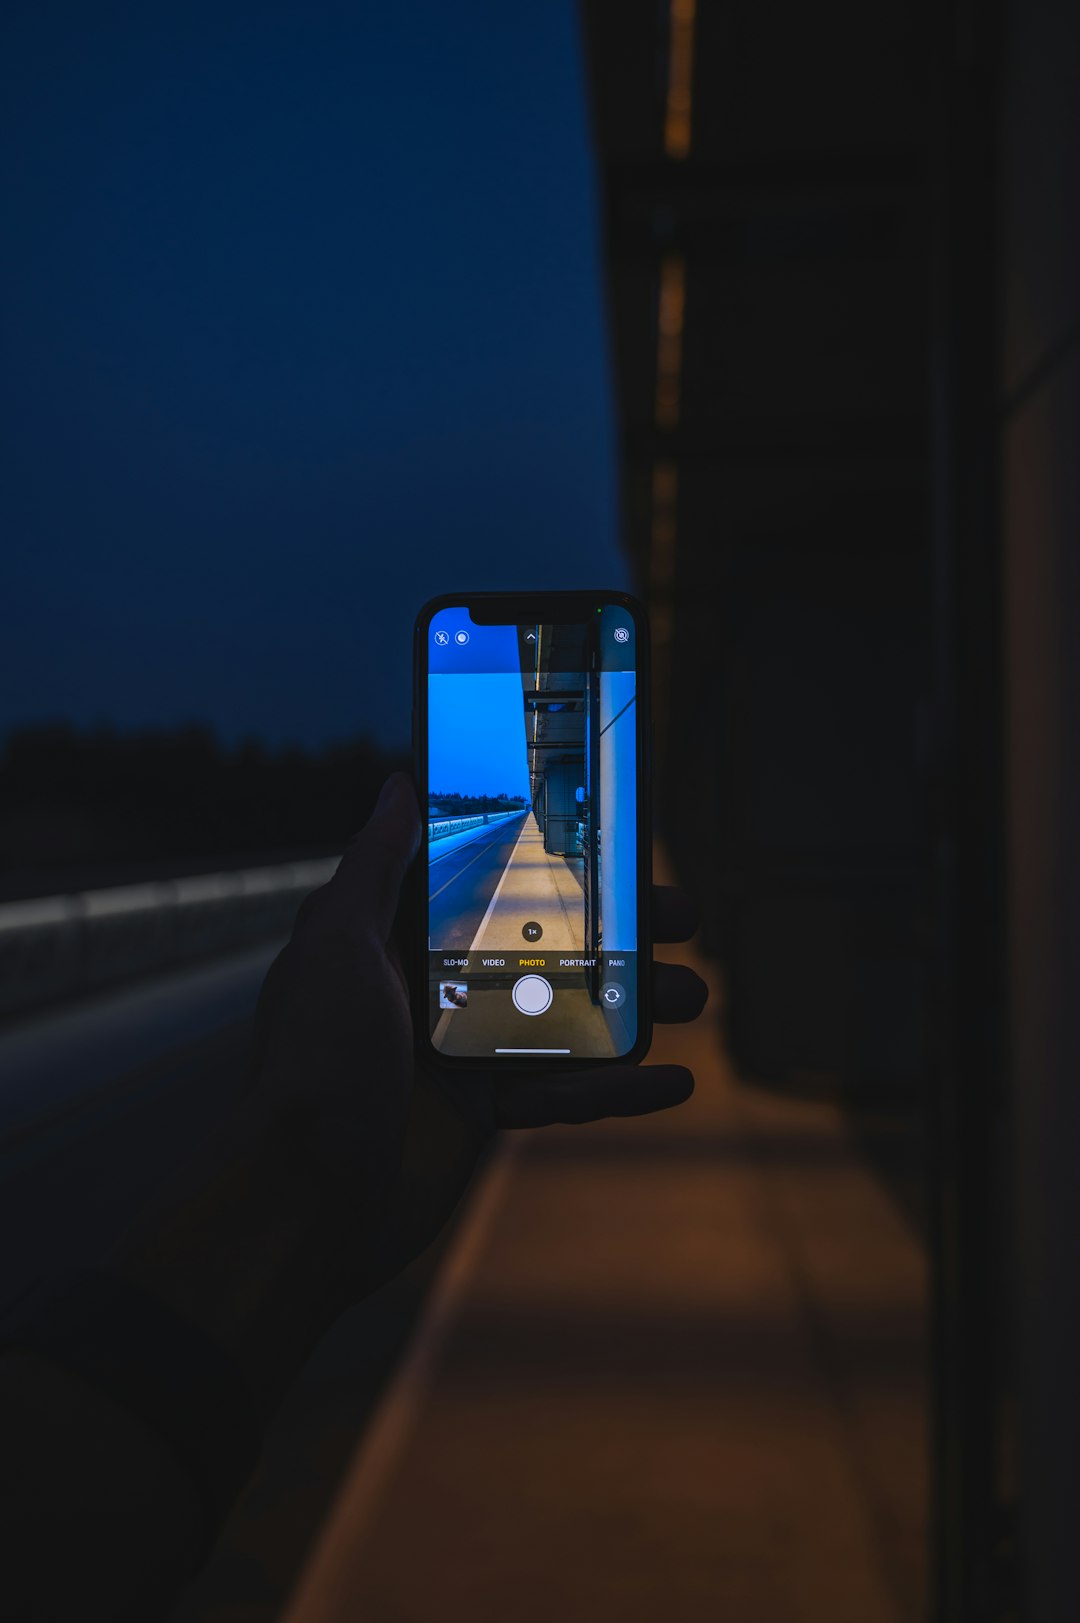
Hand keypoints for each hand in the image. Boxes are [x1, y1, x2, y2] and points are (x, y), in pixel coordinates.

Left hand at [249, 772, 707, 1309]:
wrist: (303, 1202)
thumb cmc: (311, 1064)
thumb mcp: (336, 945)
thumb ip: (374, 866)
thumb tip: (399, 784)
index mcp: (397, 936)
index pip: (486, 877)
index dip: (550, 856)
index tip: (610, 836)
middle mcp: (433, 984)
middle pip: (544, 941)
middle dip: (615, 929)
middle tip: (679, 915)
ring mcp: (463, 1049)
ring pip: (566, 1013)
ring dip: (633, 1005)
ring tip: (690, 993)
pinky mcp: (483, 1111)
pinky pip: (564, 1091)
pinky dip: (619, 1088)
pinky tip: (674, 1081)